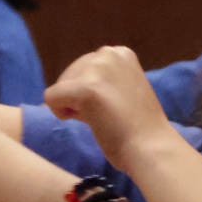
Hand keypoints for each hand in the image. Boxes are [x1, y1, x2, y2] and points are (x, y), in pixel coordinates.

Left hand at [45, 46, 176, 173]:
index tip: (110, 106)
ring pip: (60, 86)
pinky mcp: (86, 88)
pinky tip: (86, 123)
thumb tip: (68, 87)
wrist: (151, 147)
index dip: (89, 91)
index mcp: (120, 53)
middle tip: (105, 116)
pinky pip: (51, 98)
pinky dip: (60, 113)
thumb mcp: (124, 90)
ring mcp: (98, 69)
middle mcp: (109, 54)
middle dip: (78, 98)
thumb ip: (103, 82)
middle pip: (70, 75)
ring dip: (73, 105)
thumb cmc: (138, 127)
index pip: (84, 68)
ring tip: (100, 118)